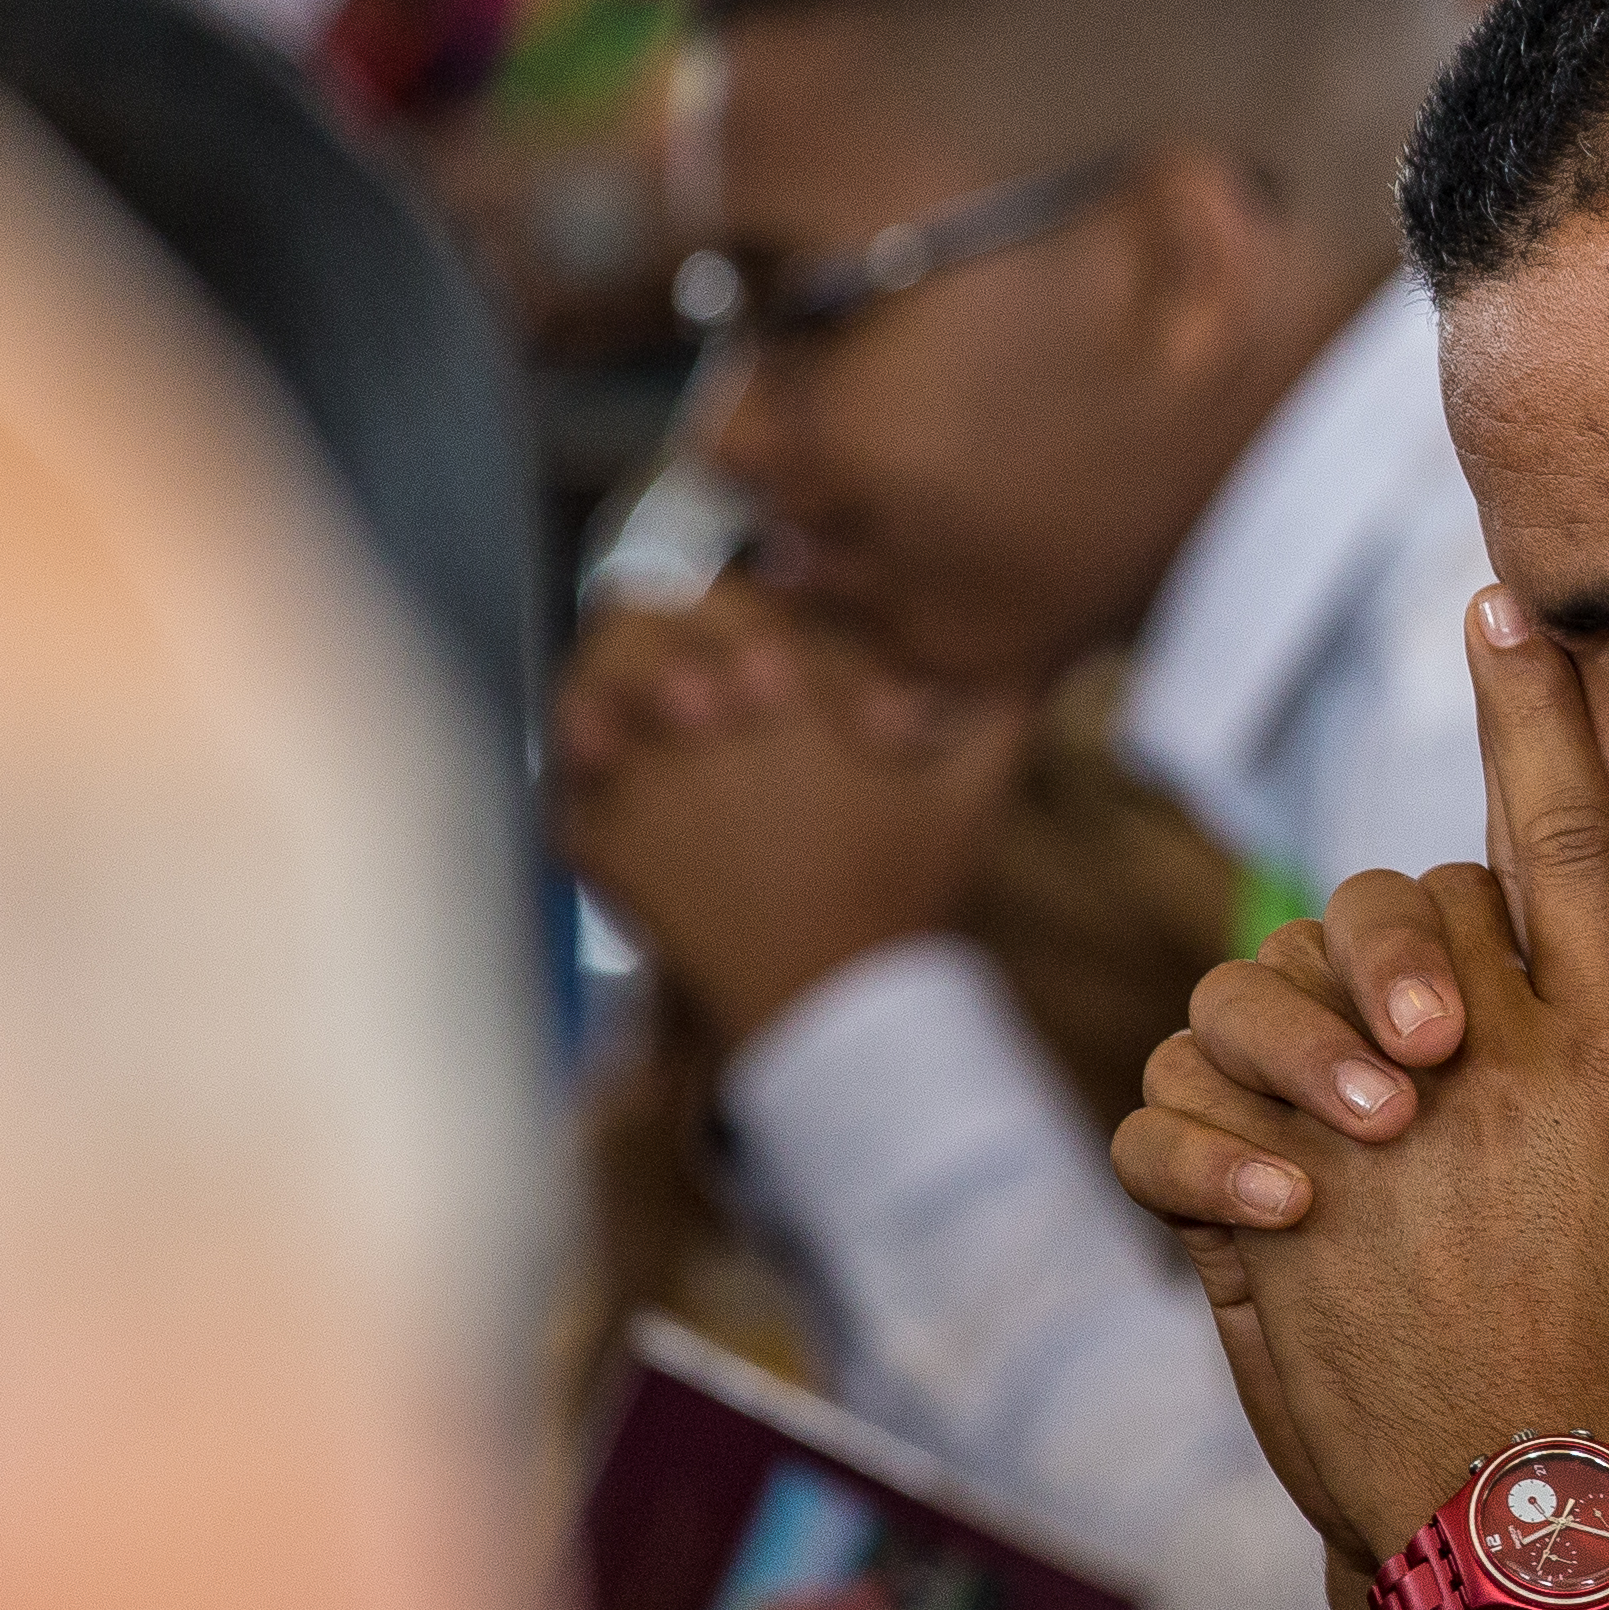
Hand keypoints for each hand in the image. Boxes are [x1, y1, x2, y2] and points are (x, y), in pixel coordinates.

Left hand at [549, 580, 1031, 1041]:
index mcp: (781, 694)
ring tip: (631, 734)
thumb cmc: (903, 897)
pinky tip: (618, 808)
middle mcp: (697, 724)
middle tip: (674, 680)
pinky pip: (564, 798)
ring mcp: (640, 785)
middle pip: (629, 630)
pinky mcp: (605, 852)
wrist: (836, 1008)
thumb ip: (998, 718)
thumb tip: (1043, 663)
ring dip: (601, 705)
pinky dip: (582, 796)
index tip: (741, 650)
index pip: (718, 602)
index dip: (721, 612)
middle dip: (648, 644)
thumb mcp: (969, 802)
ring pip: (579, 700)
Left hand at [1111, 588, 1608, 1556]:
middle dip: (1424, 930)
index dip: (1543, 720)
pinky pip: (1201, 1093)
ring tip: (1352, 1093)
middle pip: (1431, 902)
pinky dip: (1208, 1109)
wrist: (1531, 1532)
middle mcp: (1489, 1077)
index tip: (1499, 609)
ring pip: (1303, 975)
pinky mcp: (1274, 1205)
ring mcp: (1371, 1135)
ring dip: (1315, 1009)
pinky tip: (1246, 1155)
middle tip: (1439, 1022)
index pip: (1575, 848)